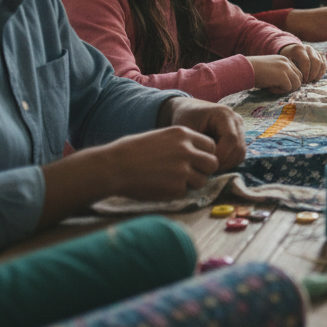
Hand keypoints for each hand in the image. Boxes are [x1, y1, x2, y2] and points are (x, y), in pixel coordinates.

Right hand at [97, 126, 220, 199]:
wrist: (113, 167)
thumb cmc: (131, 151)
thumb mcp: (160, 136)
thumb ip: (181, 143)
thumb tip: (199, 153)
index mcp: (183, 134)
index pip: (211, 145)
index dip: (204, 155)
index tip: (195, 161)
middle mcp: (187, 150)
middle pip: (213, 163)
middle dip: (204, 170)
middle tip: (190, 174)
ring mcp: (183, 170)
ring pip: (203, 180)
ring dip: (192, 183)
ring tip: (172, 181)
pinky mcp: (176, 187)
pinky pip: (186, 192)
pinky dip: (177, 192)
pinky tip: (161, 187)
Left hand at [158, 96, 245, 169]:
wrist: (189, 110)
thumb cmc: (184, 118)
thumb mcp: (186, 130)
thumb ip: (196, 145)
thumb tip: (205, 163)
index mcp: (224, 114)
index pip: (231, 139)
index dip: (221, 154)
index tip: (204, 163)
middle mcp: (236, 120)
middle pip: (239, 148)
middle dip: (224, 162)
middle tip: (206, 169)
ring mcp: (239, 129)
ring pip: (240, 154)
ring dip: (226, 165)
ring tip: (209, 167)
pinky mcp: (239, 137)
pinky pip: (238, 155)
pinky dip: (227, 163)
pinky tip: (212, 163)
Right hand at [247, 54, 302, 93]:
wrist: (244, 69)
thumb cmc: (254, 71)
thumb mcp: (270, 68)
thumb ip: (281, 73)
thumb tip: (290, 85)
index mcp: (284, 59)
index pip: (296, 72)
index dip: (289, 81)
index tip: (277, 83)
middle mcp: (287, 62)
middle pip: (299, 78)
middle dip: (290, 85)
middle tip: (277, 87)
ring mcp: (286, 69)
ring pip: (297, 84)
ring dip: (286, 89)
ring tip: (273, 87)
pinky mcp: (283, 77)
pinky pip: (288, 88)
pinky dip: (279, 91)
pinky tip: (270, 87)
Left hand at [279, 43, 326, 82]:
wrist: (290, 51)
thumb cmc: (287, 59)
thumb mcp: (286, 62)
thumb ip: (293, 69)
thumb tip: (300, 80)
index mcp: (299, 49)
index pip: (306, 62)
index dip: (306, 73)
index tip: (303, 81)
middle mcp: (308, 48)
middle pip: (316, 62)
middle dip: (313, 74)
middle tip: (308, 82)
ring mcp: (315, 51)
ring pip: (322, 63)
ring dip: (318, 74)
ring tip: (312, 82)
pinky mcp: (319, 55)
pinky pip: (324, 64)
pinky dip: (322, 73)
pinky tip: (316, 79)